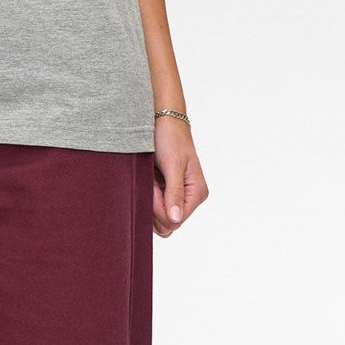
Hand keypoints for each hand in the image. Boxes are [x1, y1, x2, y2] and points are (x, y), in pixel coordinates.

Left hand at [152, 118, 207, 236]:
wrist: (162, 120)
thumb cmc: (171, 138)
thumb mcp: (173, 165)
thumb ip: (174, 193)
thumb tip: (175, 219)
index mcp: (197, 193)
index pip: (175, 221)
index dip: (159, 209)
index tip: (153, 188)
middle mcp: (189, 198)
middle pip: (167, 223)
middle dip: (153, 206)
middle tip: (150, 181)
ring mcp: (177, 196)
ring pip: (158, 217)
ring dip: (149, 200)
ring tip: (150, 178)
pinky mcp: (165, 192)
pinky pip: (153, 206)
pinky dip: (146, 195)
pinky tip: (149, 179)